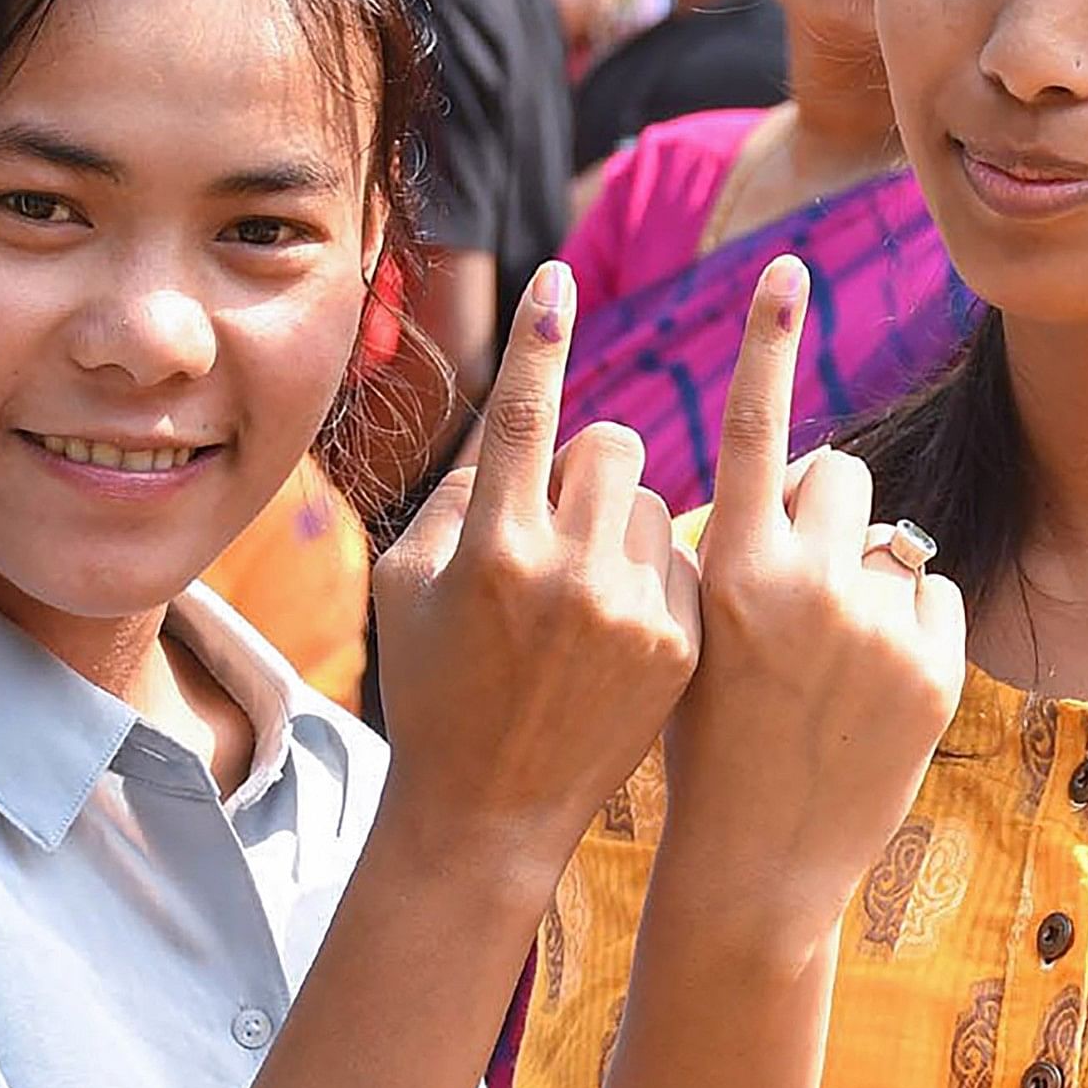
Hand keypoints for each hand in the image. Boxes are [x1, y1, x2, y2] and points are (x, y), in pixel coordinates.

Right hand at [371, 261, 700, 874]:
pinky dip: (653, 577)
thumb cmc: (434, 687)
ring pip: (652, 501)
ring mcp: (635, 614)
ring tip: (586, 599)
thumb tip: (518, 424)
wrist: (489, 814)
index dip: (540, 338)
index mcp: (491, 551)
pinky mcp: (682, 646)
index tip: (559, 273)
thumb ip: (458, 494)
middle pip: (611, 446)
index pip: (524, 414)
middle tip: (560, 524)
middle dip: (589, 467)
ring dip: (621, 524)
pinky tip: (618, 639)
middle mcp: (567, 576)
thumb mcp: (404, 586)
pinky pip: (681, 559)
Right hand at [657, 257, 966, 901]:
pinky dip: (905, 623)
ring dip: (862, 560)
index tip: (787, 268)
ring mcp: (877, 628)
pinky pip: (930, 589)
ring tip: (826, 647)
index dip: (765, 340)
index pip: (750, 426)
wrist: (753, 868)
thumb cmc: (693, 745)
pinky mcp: (935, 666)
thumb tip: (785, 471)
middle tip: (792, 581)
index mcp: (723, 572)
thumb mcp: (684, 632)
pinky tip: (866, 687)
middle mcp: (804, 587)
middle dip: (821, 504)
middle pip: (836, 469)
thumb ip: (721, 543)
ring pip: (888, 528)